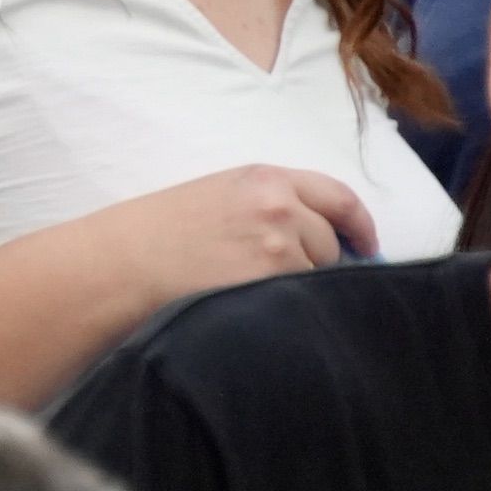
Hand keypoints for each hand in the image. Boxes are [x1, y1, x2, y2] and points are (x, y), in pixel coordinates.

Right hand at [107, 165, 375, 299]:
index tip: (368, 247)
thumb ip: (273, 205)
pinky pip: (300, 304)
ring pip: (317, 279)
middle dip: (316, 265)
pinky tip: (250, 309)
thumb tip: (332, 243)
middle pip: (332, 244)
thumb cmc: (161, 234)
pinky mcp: (269, 284)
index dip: (361, 226)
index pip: (340, 198)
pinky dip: (284, 312)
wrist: (122, 263)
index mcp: (265, 178)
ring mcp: (277, 247)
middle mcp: (278, 206)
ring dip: (297, 291)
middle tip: (276, 280)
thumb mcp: (220, 196)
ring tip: (248, 292)